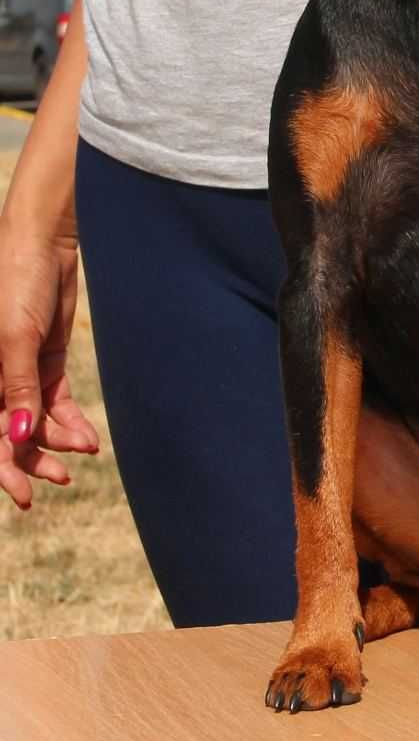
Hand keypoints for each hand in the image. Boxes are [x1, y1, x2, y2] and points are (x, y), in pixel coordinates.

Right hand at [0, 222, 98, 509]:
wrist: (44, 244)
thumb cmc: (17, 282)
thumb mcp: (16, 337)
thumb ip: (18, 388)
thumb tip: (20, 437)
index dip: (2, 468)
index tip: (24, 495)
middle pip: (9, 434)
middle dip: (31, 460)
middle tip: (60, 480)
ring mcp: (19, 373)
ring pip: (35, 421)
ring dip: (56, 440)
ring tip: (84, 450)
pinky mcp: (44, 362)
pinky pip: (54, 402)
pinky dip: (70, 422)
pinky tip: (87, 439)